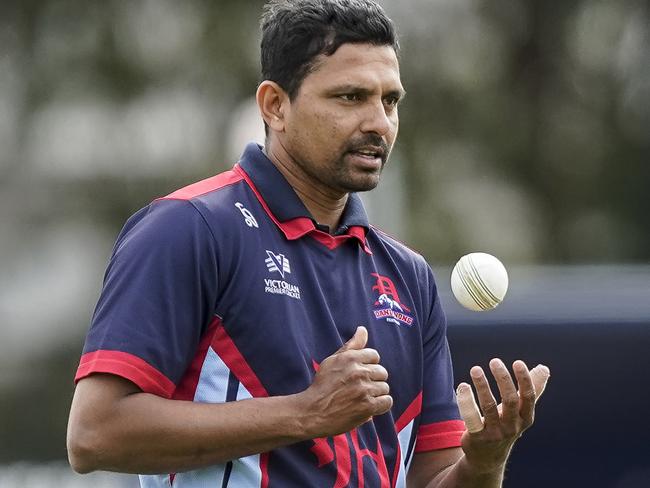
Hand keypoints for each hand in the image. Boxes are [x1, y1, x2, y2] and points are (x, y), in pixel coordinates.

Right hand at [298, 326, 392, 437]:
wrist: (313, 412)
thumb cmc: (322, 385)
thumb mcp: (332, 360)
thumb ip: (351, 345)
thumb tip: (363, 329)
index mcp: (350, 358)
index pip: (374, 356)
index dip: (368, 365)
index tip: (359, 374)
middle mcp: (359, 372)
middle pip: (382, 372)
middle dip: (373, 379)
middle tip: (360, 387)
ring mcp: (364, 389)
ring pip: (384, 387)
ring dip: (376, 393)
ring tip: (362, 397)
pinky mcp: (368, 406)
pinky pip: (387, 401)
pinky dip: (380, 405)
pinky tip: (370, 406)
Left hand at [456, 358, 549, 473]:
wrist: (488, 457)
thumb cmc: (506, 425)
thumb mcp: (520, 410)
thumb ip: (532, 389)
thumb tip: (544, 369)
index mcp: (525, 417)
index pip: (528, 397)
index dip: (524, 380)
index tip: (518, 362)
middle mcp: (512, 426)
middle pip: (510, 400)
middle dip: (503, 379)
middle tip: (495, 361)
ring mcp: (495, 433)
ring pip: (488, 406)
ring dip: (483, 386)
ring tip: (476, 369)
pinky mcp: (477, 436)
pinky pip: (472, 418)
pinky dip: (466, 401)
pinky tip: (462, 386)